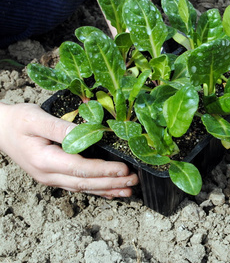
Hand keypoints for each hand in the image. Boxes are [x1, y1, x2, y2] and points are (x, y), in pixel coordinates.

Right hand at [0, 102, 138, 198]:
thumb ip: (59, 128)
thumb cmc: (18, 121)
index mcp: (44, 160)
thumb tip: (86, 132)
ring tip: (129, 191)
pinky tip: (111, 191)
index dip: (104, 170)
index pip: (80, 168)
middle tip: (134, 181)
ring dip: (107, 189)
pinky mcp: (55, 177)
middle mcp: (48, 174)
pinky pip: (79, 186)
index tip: (124, 168)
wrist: (0, 130)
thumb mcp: (35, 118)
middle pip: (85, 182)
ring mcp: (51, 178)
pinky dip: (97, 190)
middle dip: (112, 182)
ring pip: (83, 188)